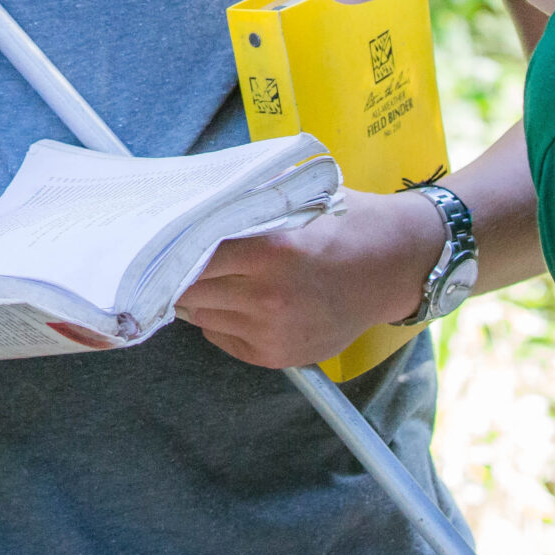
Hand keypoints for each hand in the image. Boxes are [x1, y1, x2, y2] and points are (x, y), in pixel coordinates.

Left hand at [176, 189, 445, 369]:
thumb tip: (184, 201)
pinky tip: (241, 298)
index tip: (158, 238)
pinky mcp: (280, 356)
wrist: (396, 264)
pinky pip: (222, 339)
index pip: (189, 255)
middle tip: (176, 257)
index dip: (170, 246)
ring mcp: (274, 331)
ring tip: (217, 275)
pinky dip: (220, 320)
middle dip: (179, 273)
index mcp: (270, 250)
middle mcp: (269, 296)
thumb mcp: (294, 198)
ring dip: (200, 296)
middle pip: (188, 289)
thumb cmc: (344, 221)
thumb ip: (241, 203)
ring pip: (201, 316)